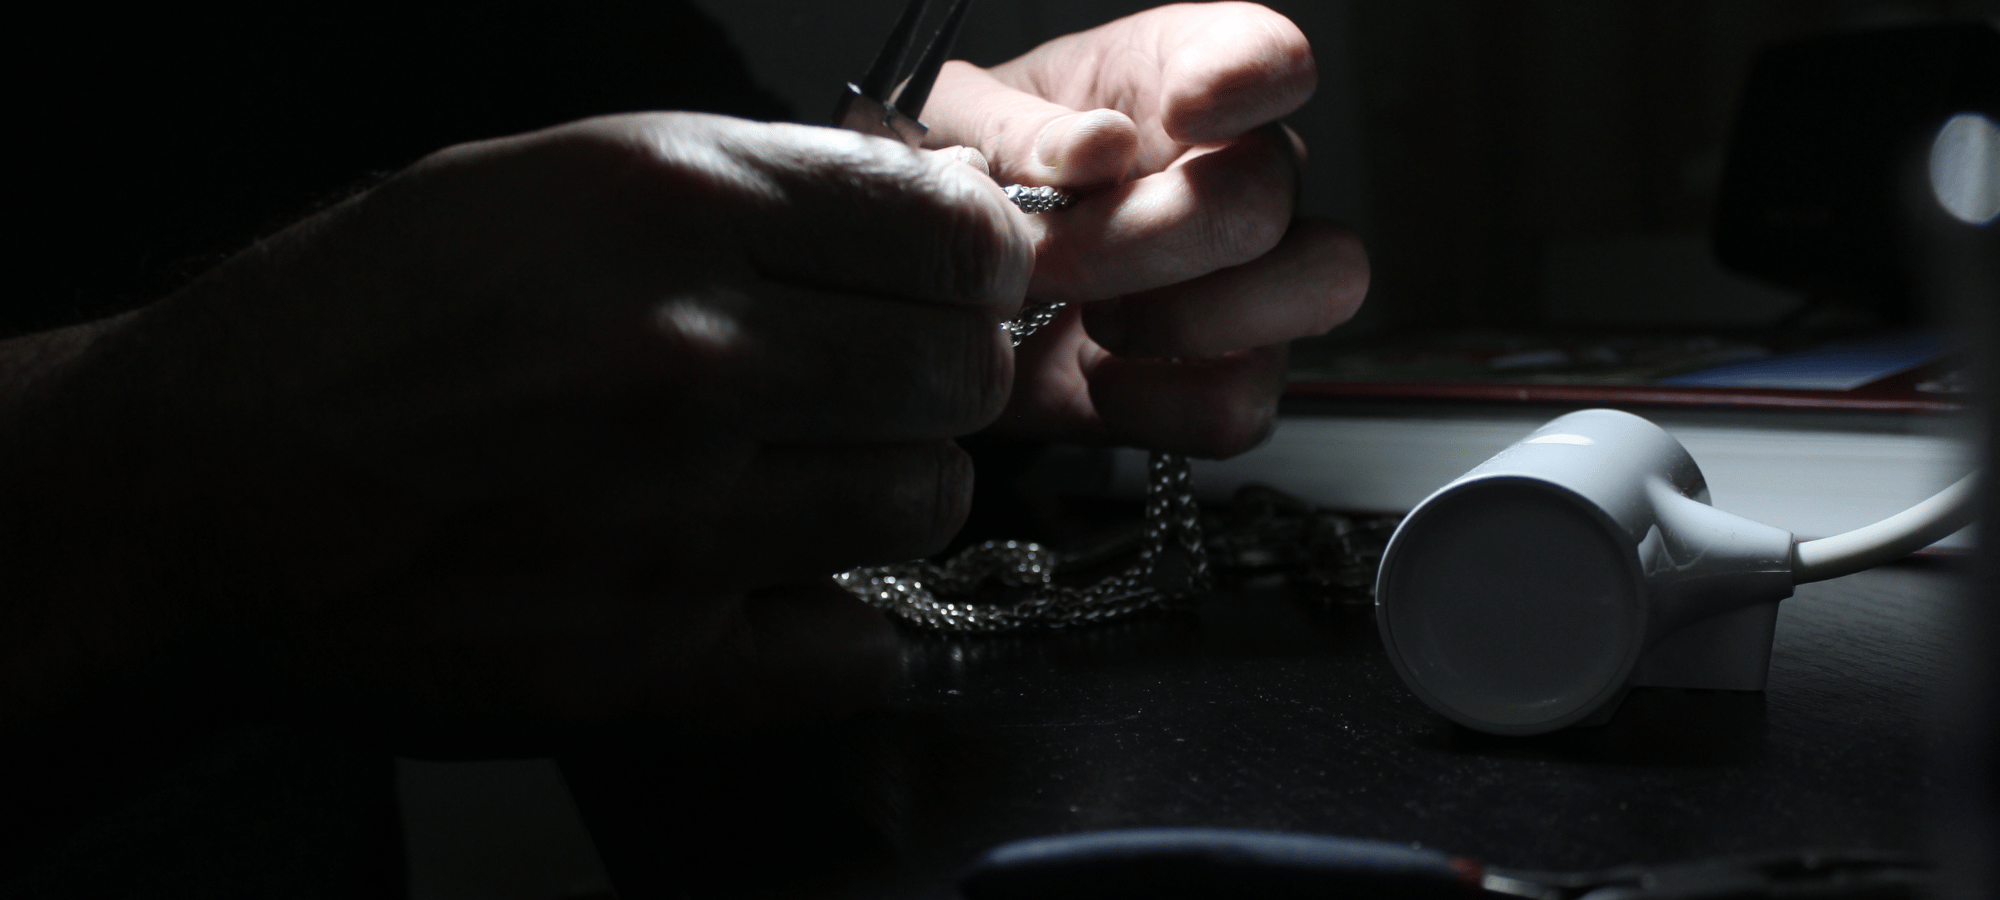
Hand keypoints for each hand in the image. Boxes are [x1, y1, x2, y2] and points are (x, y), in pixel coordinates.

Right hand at [2, 113, 1029, 742]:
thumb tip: (924, 205)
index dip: (973, 260)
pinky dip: (847, 616)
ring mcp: (676, 522)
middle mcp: (687, 357)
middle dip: (937, 370)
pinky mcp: (652, 665)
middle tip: (875, 378)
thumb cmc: (362, 325)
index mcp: (665, 208)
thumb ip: (752, 185)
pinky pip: (860, 648)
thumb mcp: (545, 180)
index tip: (956, 281)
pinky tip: (785, 579)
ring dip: (892, 486)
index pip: (950, 233)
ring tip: (805, 474)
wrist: (203, 491)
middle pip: (959, 371)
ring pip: (925, 502)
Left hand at [923, 2, 1369, 457]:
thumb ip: (1010, 125)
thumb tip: (1094, 147)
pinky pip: (1243, 401)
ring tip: (1091, 317)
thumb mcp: (948, 128)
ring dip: (1181, 317)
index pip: (1269, 55)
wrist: (932, 294)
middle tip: (1048, 256)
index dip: (1245, 79)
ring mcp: (1252, 279)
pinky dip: (1158, 403)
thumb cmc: (958, 182)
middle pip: (1265, 194)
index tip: (1182, 110)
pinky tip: (1097, 377)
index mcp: (1173, 78)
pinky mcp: (1227, 376)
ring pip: (1313, 287)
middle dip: (1139, 238)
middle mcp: (1238, 170)